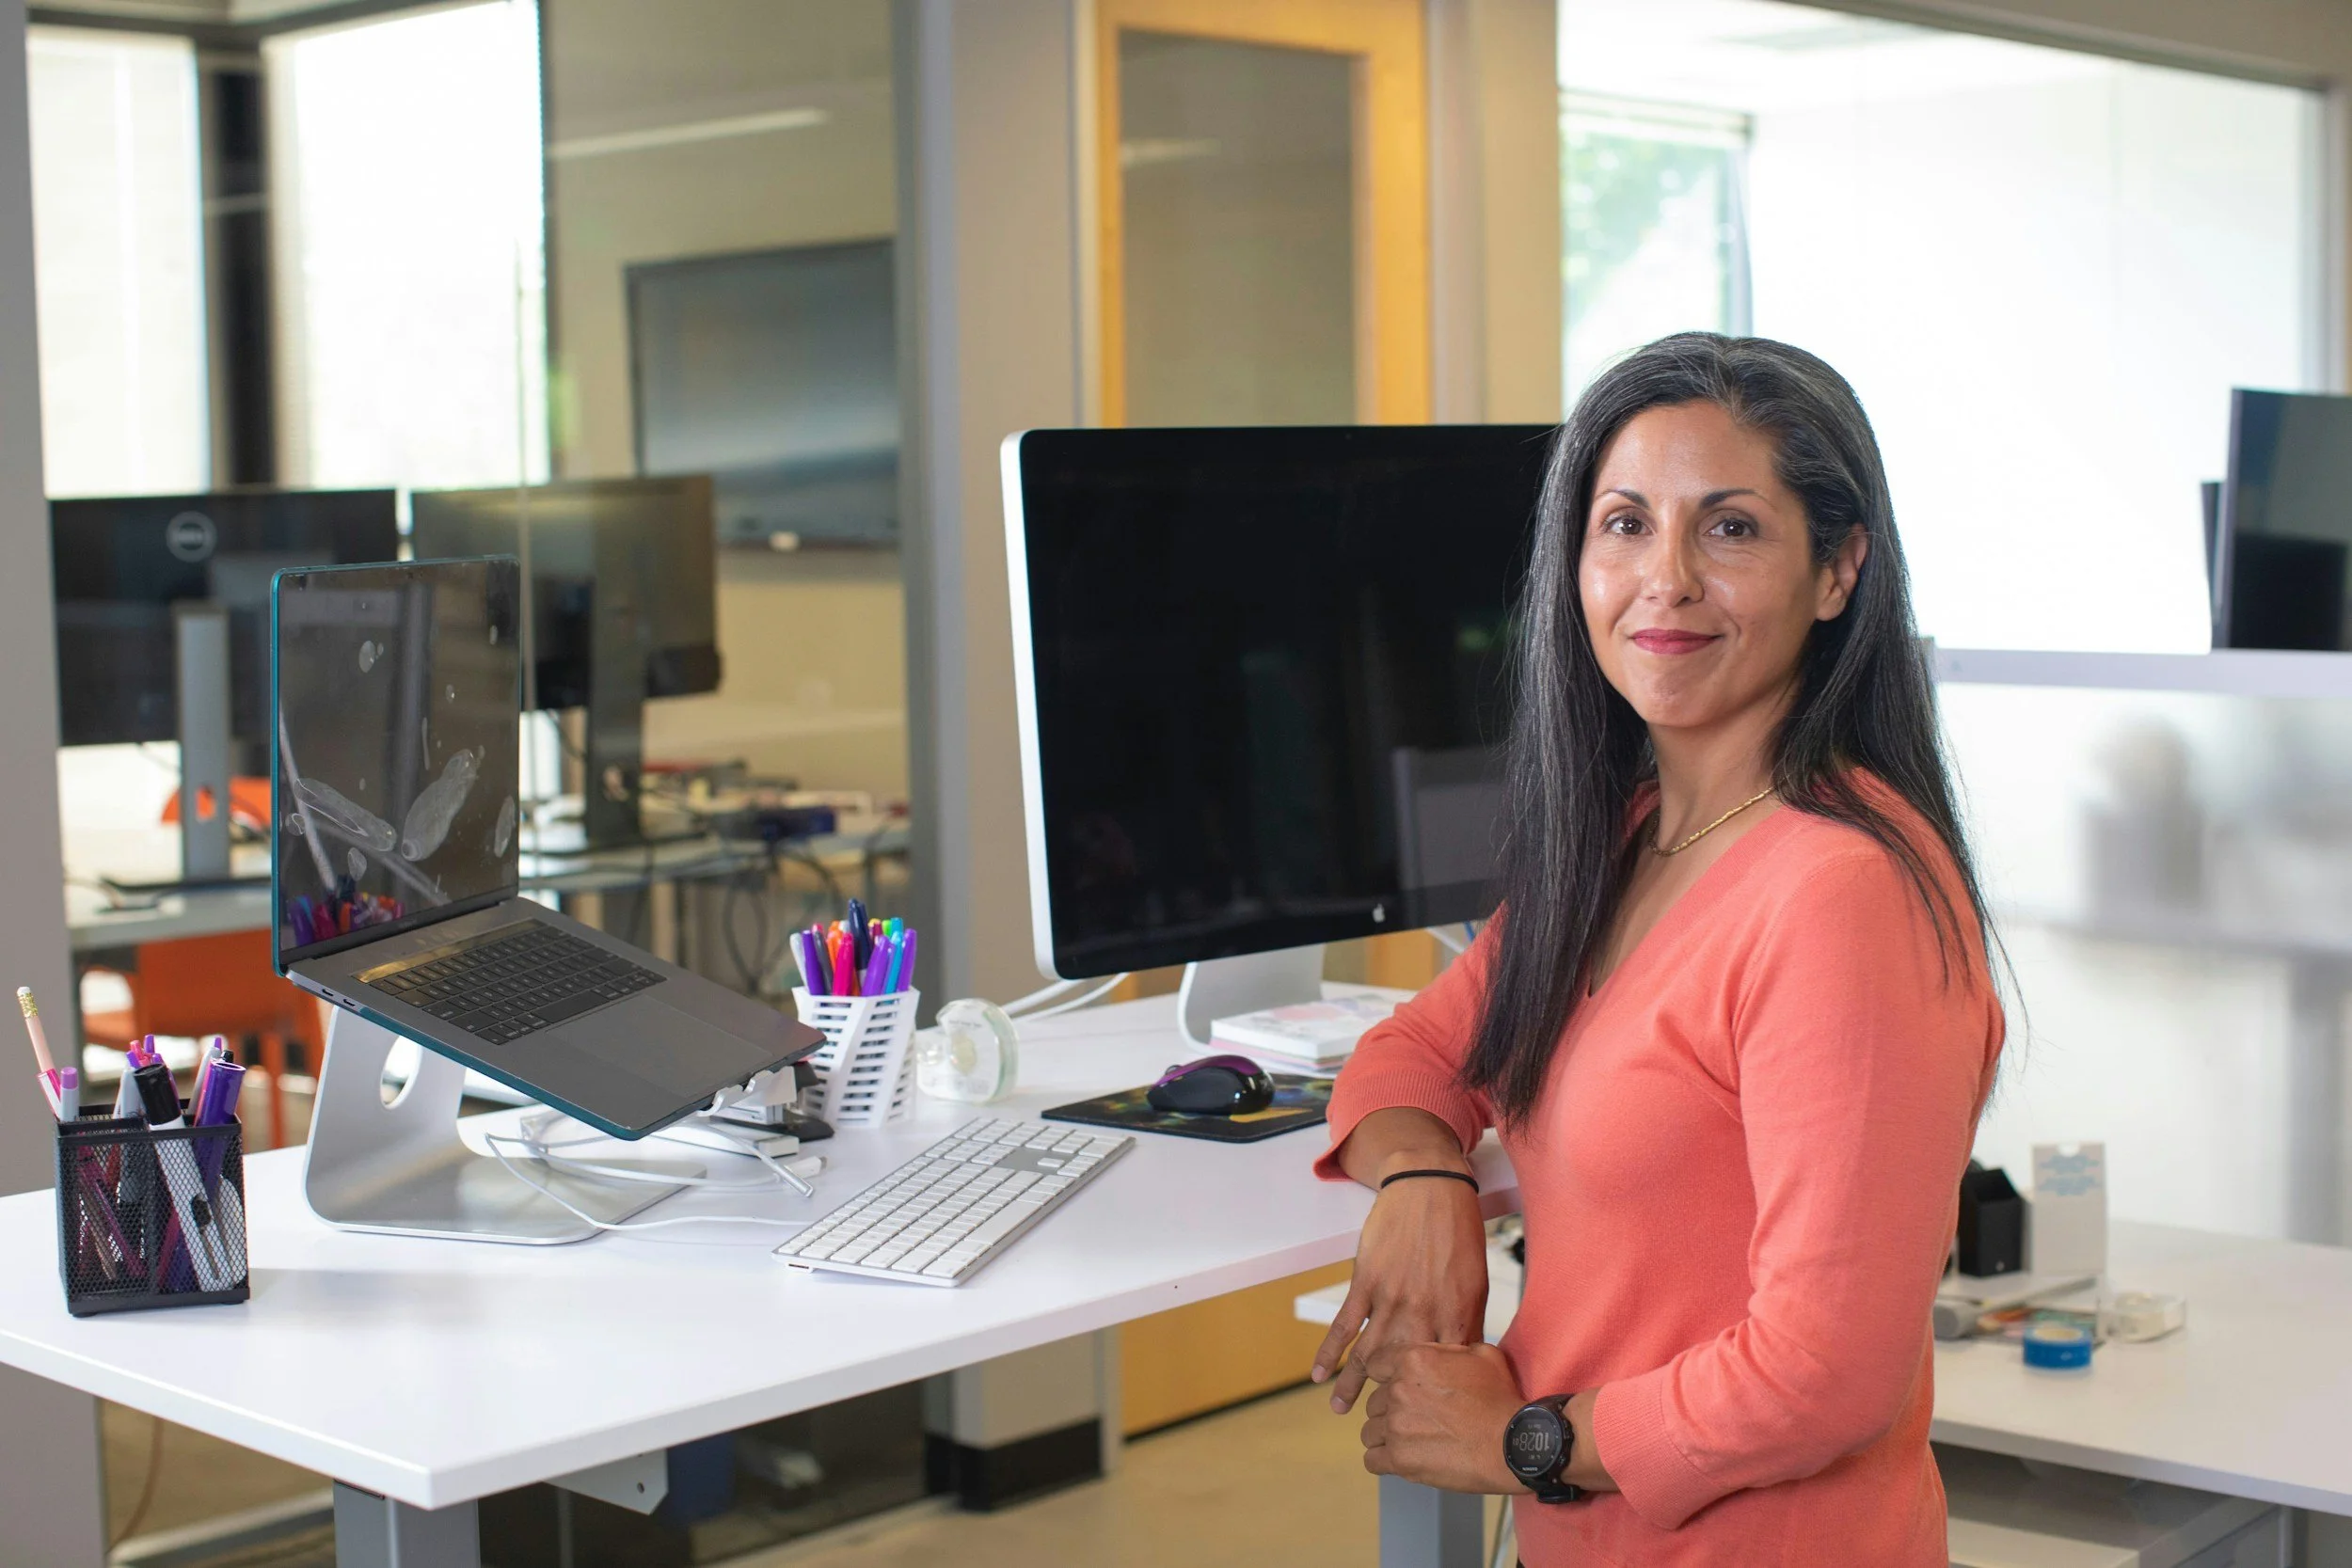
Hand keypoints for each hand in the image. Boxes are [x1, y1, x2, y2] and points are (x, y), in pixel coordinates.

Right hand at [1310, 1168, 1488, 1413]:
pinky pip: (1345, 1324)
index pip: (1444, 1369)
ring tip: (1342, 1410)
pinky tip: (1318, 1372)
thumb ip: (1465, 1322)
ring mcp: (1391, 1298)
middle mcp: (1423, 1312)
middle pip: (1403, 1369)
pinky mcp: (1366, 1282)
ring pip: (1368, 1353)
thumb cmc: (1458, 1233)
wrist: (1430, 1188)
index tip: (1425, 1418)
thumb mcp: (1475, 1281)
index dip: (1433, 1396)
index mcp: (1455, 1314)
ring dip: (1353, 1385)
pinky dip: (1329, 1350)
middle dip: (1391, 1399)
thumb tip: (1462, 1359)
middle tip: (1381, 1425)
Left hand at [1359, 1341, 1526, 1491]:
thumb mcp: (1481, 1354)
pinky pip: (1372, 1460)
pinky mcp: (1399, 1460)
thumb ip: (1449, 1349)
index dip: (1385, 1376)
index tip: (1396, 1387)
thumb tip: (1438, 1352)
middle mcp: (1398, 1391)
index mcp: (1413, 1361)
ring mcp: (1396, 1427)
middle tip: (1416, 1420)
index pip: (1374, 1364)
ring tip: (1410, 1442)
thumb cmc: (1501, 1400)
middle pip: (1374, 1401)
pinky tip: (1402, 1459)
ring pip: (1369, 1431)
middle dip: (1390, 1409)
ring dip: (1386, 1436)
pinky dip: (1384, 1462)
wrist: (1513, 1444)